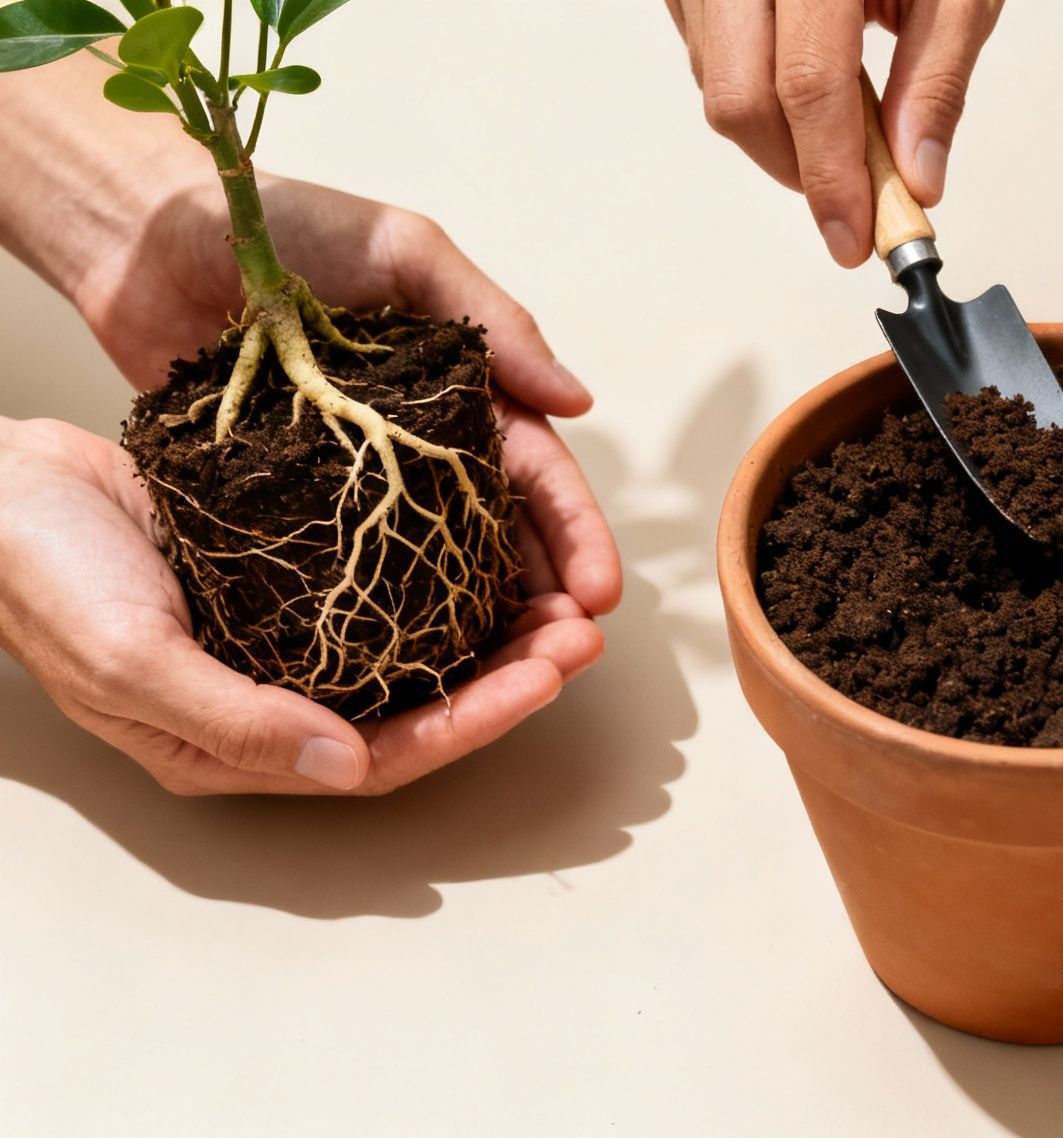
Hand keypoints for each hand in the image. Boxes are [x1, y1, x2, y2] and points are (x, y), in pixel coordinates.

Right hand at [0, 418, 604, 795]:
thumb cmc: (42, 578)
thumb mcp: (130, 657)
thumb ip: (237, 720)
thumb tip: (349, 767)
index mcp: (244, 742)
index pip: (388, 751)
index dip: (476, 719)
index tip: (549, 677)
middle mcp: (279, 697)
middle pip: (420, 701)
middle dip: (509, 674)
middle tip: (581, 632)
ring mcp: (285, 635)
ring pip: (415, 645)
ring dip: (491, 625)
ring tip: (562, 596)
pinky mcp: (288, 572)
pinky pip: (385, 584)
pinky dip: (445, 572)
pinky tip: (493, 546)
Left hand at [66, 175, 623, 622]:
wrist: (151, 235)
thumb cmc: (287, 225)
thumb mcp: (406, 249)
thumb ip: (495, 316)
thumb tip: (578, 401)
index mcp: (463, 388)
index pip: (538, 472)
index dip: (575, 533)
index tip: (598, 592)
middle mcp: (418, 442)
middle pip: (500, 534)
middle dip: (543, 595)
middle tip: (566, 650)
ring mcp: (351, 477)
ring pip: (432, 564)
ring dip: (474, 621)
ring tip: (502, 674)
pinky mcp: (284, 501)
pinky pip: (342, 565)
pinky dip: (378, 613)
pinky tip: (400, 659)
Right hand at [667, 0, 1004, 265]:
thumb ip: (937, 80)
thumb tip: (917, 180)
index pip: (808, 85)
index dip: (831, 176)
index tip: (856, 239)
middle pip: (740, 99)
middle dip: (797, 169)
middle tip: (853, 201)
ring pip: (717, 86)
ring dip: (780, 133)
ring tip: (847, 116)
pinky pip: (707, 58)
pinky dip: (758, 93)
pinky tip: (806, 76)